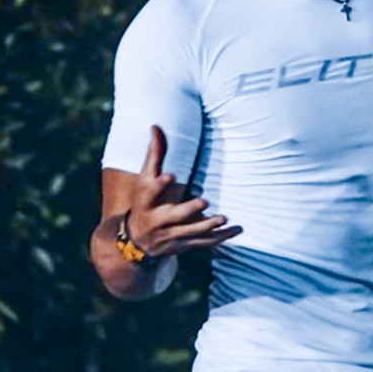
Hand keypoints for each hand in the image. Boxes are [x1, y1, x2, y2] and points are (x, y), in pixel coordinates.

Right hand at [128, 126, 241, 257]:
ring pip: (190, 233)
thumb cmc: (144, 200)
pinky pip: (202, 243)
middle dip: (188, 210)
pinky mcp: (182, 246)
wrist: (136, 239)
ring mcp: (169, 236)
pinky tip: (236, 230)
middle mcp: (156, 220)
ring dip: (208, 226)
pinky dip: (219, 238)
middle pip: (173, 216)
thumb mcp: (145, 178)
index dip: (158, 184)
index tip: (169, 175)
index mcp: (145, 201)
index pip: (149, 192)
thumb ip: (154, 154)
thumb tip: (156, 125)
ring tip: (224, 218)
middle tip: (204, 200)